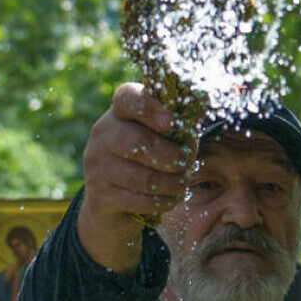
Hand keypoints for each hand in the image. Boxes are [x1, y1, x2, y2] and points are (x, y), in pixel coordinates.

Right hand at [78, 84, 196, 268]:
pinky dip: (161, 202)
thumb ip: (179, 122)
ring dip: (171, 183)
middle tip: (186, 163)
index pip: (127, 98)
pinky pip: (138, 201)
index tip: (172, 122)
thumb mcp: (159, 136)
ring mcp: (97, 165)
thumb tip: (203, 101)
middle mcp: (102, 134)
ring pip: (142, 177)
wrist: (111, 200)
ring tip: (180, 184)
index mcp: (119, 113)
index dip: (151, 107)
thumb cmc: (144, 159)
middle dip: (172, 156)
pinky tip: (168, 199)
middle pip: (138, 142)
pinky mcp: (100, 195)